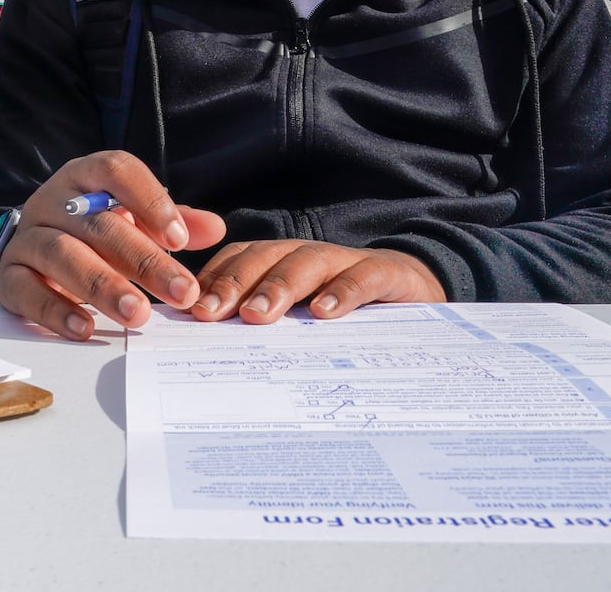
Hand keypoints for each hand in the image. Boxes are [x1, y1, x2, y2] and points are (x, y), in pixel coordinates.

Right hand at [0, 151, 224, 340]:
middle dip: (143, 259)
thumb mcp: (133, 219)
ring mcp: (27, 236)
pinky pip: (26, 290)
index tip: (181, 239)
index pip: (115, 170)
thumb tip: (214, 228)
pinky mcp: (8, 275)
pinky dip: (55, 310)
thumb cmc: (93, 230)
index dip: (149, 200)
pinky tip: (86, 328)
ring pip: (61, 253)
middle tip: (181, 292)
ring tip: (139, 314)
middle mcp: (52, 199)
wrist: (32, 249)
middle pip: (97, 222)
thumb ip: (172, 223)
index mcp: (85, 176)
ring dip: (102, 285)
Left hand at [189, 239, 445, 322]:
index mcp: (281, 264)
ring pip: (306, 262)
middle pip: (264, 257)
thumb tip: (209, 353)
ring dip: (278, 285)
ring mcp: (347, 261)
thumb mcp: (304, 323)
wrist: (422, 296)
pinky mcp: (388, 273)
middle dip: (234, 284)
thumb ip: (265, 327)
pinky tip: (324, 313)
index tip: (188, 312)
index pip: (238, 261)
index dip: (213, 281)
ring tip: (258, 314)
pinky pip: (362, 276)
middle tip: (210, 313)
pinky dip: (342, 291)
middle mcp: (308, 257)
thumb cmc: (350, 318)